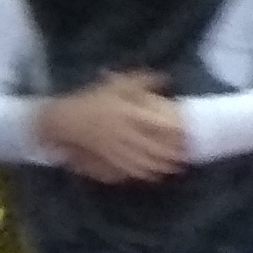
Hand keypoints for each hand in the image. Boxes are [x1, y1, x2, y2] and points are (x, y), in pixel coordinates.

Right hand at [38, 70, 188, 183]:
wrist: (63, 121)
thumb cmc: (92, 100)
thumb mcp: (116, 85)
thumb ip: (143, 81)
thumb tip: (167, 78)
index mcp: (128, 114)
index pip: (158, 125)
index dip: (176, 131)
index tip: (189, 132)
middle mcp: (124, 134)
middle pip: (154, 147)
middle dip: (173, 152)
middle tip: (188, 152)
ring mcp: (116, 151)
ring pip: (145, 161)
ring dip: (163, 165)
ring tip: (178, 165)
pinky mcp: (109, 162)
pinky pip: (130, 171)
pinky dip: (146, 174)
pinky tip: (157, 174)